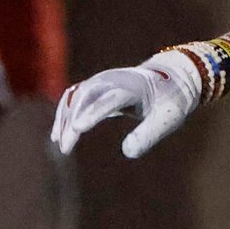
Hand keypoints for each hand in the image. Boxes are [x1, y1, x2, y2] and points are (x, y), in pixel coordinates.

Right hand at [53, 54, 202, 160]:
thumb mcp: (167, 119)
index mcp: (132, 87)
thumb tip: (128, 152)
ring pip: (75, 97)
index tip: (78, 129)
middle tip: (66, 149)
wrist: (171, 76)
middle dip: (72, 122)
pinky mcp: (95, 86)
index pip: (108, 100)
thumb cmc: (170, 100)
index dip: (93, 114)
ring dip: (64, 119)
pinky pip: (73, 97)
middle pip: (85, 98)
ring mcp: (101, 80)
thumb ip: (148, 135)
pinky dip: (64, 114)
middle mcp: (112, 80)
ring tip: (60, 145)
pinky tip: (58, 134)